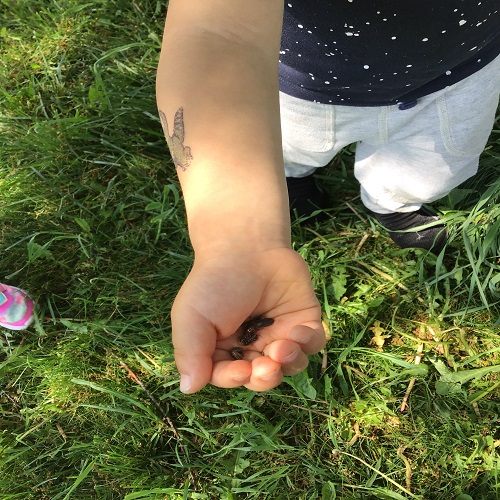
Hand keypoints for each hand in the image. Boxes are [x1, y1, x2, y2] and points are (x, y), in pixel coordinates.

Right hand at [171, 247, 325, 392]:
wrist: (245, 245)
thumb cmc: (214, 281)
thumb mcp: (190, 317)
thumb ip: (189, 353)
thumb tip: (188, 390)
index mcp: (223, 348)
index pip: (230, 376)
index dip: (236, 379)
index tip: (240, 370)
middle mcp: (252, 344)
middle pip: (263, 377)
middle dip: (265, 378)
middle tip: (266, 368)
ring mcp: (279, 333)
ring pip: (291, 366)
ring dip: (289, 364)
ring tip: (282, 348)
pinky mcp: (302, 320)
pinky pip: (312, 344)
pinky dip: (308, 344)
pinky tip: (296, 331)